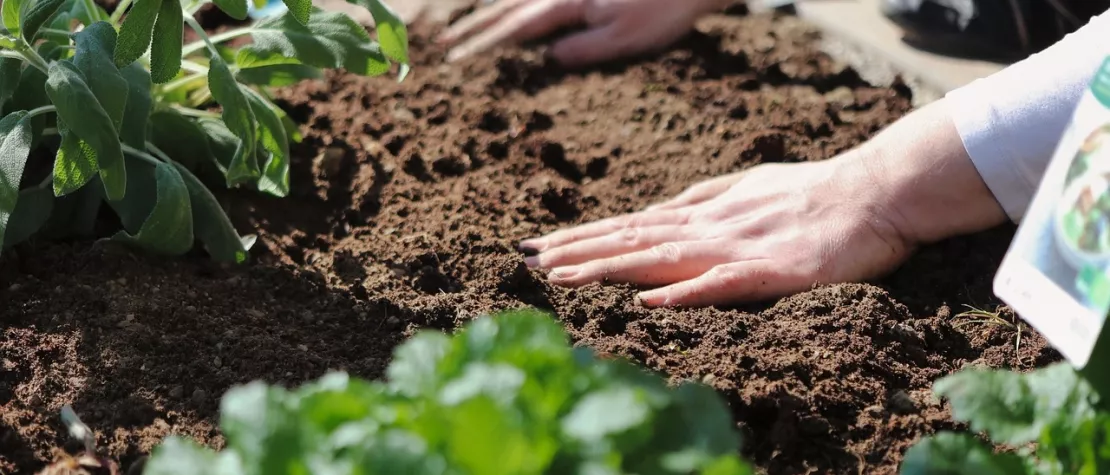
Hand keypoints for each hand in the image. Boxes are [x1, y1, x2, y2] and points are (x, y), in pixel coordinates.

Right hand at [437, 0, 728, 66]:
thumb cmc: (664, 9)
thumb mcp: (625, 38)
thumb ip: (583, 49)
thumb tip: (548, 58)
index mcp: (567, 5)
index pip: (514, 29)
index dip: (482, 44)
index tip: (453, 57)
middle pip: (509, 8)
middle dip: (475, 25)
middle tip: (442, 41)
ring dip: (490, 11)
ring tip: (463, 24)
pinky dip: (518, 6)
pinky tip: (514, 12)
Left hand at [519, 154, 915, 307]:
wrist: (878, 191)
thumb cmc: (814, 192)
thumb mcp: (747, 188)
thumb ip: (703, 200)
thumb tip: (659, 210)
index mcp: (705, 214)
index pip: (631, 226)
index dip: (583, 236)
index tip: (538, 246)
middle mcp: (711, 228)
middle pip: (632, 240)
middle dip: (577, 251)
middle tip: (526, 261)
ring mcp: (739, 248)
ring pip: (662, 259)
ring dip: (610, 267)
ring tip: (562, 277)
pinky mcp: (774, 271)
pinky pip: (723, 283)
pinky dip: (684, 292)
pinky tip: (649, 300)